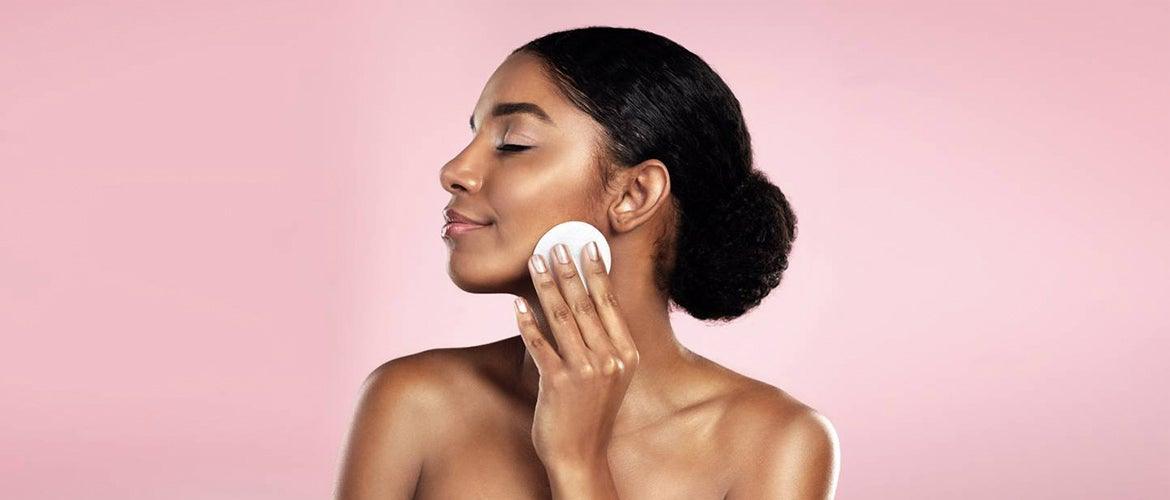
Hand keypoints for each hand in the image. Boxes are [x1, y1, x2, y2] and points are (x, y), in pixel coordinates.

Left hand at [513, 241, 640, 469]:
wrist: (580, 456)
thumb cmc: (591, 414)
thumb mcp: (610, 376)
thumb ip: (603, 344)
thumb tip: (584, 303)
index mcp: (627, 355)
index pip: (610, 305)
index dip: (597, 273)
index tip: (587, 248)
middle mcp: (610, 360)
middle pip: (585, 305)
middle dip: (568, 271)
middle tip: (556, 245)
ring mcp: (585, 371)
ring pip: (562, 318)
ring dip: (546, 286)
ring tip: (536, 263)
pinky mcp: (558, 383)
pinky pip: (539, 344)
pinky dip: (528, 322)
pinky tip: (518, 305)